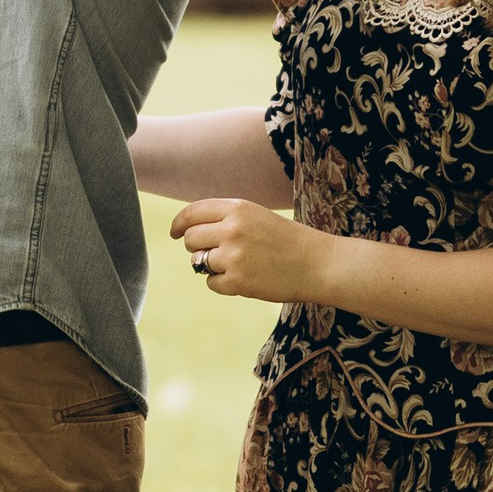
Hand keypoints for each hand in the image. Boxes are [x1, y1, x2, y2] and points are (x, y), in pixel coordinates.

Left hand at [172, 198, 336, 304]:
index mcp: (237, 208)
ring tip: (240, 265)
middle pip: (191, 239)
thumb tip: (189, 230)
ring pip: (199, 262)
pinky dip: (223, 283)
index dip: (179, 224)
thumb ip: (225, 218)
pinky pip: (211, 283)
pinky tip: (245, 278)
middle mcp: (232, 229)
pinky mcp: (238, 281)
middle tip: (216, 253)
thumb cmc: (287, 239)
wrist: (317, 263)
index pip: (192, 213)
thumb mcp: (256, 216)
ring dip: (212, 266)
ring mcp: (234, 256)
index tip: (174, 233)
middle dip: (197, 247)